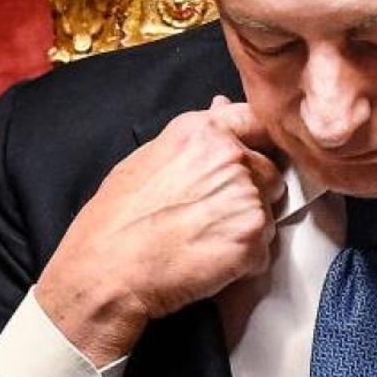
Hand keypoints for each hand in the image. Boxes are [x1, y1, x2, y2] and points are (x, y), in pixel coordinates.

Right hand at [35, 95, 282, 366]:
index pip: (258, 122)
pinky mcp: (252, 236)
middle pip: (270, 173)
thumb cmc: (117, 219)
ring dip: (247, 230)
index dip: (258, 144)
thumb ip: (196, 133)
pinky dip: (244, 262)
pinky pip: (263, 250)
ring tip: (204, 240)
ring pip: (269, 214)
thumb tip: (221, 105)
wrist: (107, 271)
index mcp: (204, 132)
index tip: (252, 160)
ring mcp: (246, 196)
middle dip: (252, 194)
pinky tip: (208, 262)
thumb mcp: (148, 158)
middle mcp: (231, 157)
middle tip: (211, 216)